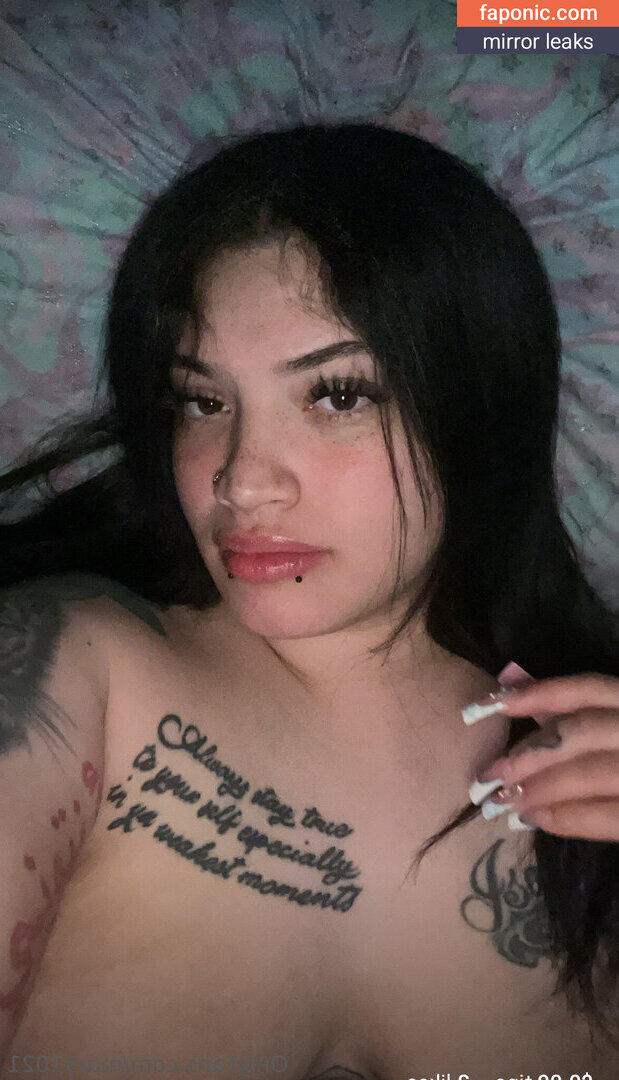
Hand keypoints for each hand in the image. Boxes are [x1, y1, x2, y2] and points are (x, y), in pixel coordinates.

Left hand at [472, 673, 618, 840]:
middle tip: (486, 776)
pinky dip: (569, 818)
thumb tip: (530, 709)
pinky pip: (610, 816)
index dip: (535, 693)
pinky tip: (537, 820)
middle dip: (528, 754)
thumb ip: (590, 716)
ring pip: (590, 773)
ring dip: (539, 789)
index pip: (587, 688)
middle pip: (580, 732)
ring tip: (503, 803)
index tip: (489, 705)